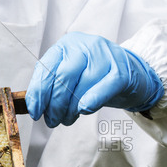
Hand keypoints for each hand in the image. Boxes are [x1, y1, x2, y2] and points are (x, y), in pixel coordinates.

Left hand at [26, 32, 163, 126]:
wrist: (133, 73)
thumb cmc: (95, 77)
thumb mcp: (70, 75)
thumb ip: (52, 84)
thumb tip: (33, 105)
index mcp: (65, 46)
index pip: (45, 69)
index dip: (37, 93)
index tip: (35, 111)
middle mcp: (84, 46)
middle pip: (62, 78)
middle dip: (53, 104)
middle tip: (51, 120)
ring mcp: (104, 55)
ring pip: (81, 85)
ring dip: (70, 108)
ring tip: (66, 119)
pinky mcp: (121, 69)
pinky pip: (104, 86)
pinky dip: (92, 100)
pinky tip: (84, 110)